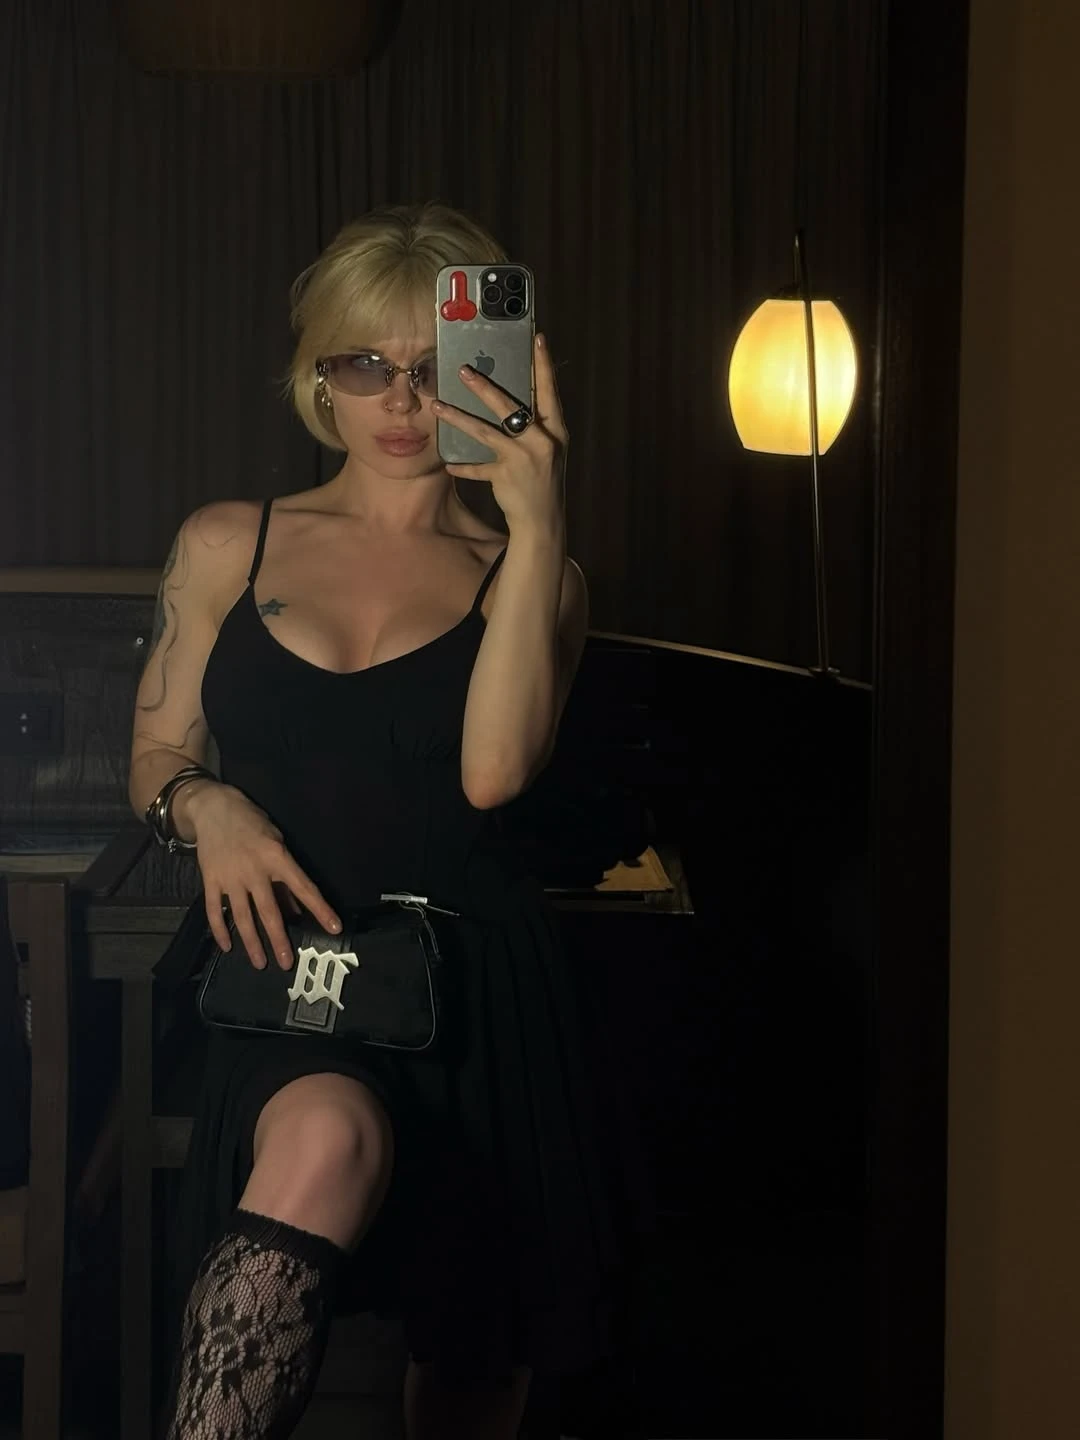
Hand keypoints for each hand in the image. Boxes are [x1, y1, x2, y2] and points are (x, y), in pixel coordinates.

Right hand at [186, 782, 341, 970]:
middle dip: (279, 939)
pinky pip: (214, 910)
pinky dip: (220, 930)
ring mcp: (230, 877)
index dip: (320, 909)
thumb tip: (295, 909)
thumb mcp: (277, 843)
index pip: (304, 888)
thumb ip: (285, 877)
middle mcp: (255, 870)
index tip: (334, 928)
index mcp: (277, 857)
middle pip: (269, 911)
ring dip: (251, 942)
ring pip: (241, 916)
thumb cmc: (252, 824)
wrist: (214, 807)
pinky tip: (227, 946)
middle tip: (286, 962)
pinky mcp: (210, 880)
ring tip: (260, 962)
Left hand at [432, 333, 567, 534]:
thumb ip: (534, 426)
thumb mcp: (547, 449)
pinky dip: (464, 467)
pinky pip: (478, 468)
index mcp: (555, 430)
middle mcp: (541, 441)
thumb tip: (508, 399)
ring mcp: (523, 459)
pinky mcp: (505, 477)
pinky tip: (449, 464)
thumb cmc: (543, 479)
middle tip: (463, 370)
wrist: (543, 520)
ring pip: (486, 432)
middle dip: (485, 387)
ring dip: (460, 418)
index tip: (537, 339)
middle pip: (510, 407)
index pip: (549, 391)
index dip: (543, 365)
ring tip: (438, 406)